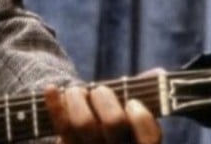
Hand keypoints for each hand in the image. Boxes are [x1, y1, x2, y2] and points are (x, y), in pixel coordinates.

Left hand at [44, 79, 161, 143]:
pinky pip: (61, 126)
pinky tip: (51, 89)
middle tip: (98, 91)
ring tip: (75, 92)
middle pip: (114, 122)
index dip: (142, 117)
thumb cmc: (111, 128)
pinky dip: (54, 103)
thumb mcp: (129, 118)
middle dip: (104, 95)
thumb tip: (159, 73)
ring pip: (85, 122)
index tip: (132, 102)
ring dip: (77, 96)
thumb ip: (145, 97)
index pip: (150, 138)